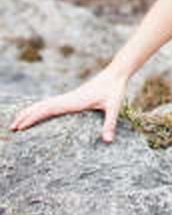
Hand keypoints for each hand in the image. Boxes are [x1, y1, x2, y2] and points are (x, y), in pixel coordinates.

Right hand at [9, 69, 127, 142]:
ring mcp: (70, 97)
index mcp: (74, 102)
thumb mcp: (114, 107)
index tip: (20, 125)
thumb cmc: (115, 89)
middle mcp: (69, 99)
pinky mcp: (73, 96)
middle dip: (27, 116)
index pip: (49, 109)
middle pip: (42, 107)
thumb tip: (108, 141)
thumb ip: (110, 124)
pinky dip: (42, 107)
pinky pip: (53, 103)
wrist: (116, 73)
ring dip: (32, 111)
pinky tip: (39, 112)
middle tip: (12, 127)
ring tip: (18, 121)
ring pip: (46, 104)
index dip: (34, 117)